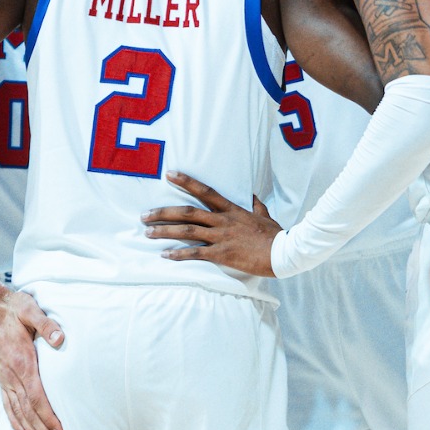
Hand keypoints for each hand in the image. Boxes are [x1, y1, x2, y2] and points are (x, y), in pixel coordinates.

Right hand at [0, 289, 65, 429]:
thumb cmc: (13, 309)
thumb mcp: (31, 310)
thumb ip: (46, 324)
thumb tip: (60, 339)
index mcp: (21, 363)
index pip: (36, 398)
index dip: (49, 417)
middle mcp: (11, 376)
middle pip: (29, 412)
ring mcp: (5, 379)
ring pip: (19, 412)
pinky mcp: (2, 378)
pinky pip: (8, 405)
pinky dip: (16, 422)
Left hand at [145, 172, 280, 276]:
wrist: (283, 252)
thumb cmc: (275, 235)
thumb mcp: (265, 216)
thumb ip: (256, 205)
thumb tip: (252, 195)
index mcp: (231, 210)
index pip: (205, 191)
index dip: (186, 181)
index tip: (170, 174)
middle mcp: (222, 221)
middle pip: (187, 212)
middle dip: (163, 212)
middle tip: (145, 214)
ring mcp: (221, 237)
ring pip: (187, 231)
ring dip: (165, 231)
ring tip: (148, 232)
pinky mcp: (222, 254)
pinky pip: (195, 253)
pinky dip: (178, 254)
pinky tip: (165, 255)